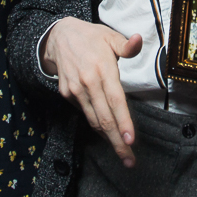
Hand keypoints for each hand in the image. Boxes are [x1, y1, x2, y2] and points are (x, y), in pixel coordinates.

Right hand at [42, 17, 141, 166]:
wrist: (58, 37)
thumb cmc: (90, 38)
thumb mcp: (110, 36)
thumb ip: (127, 46)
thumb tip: (139, 40)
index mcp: (102, 69)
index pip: (116, 101)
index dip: (123, 122)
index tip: (131, 140)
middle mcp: (88, 82)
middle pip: (105, 118)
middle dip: (118, 142)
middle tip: (129, 160)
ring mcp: (75, 90)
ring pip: (94, 120)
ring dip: (108, 138)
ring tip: (122, 153)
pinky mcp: (67, 94)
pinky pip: (85, 113)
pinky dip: (97, 124)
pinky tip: (107, 133)